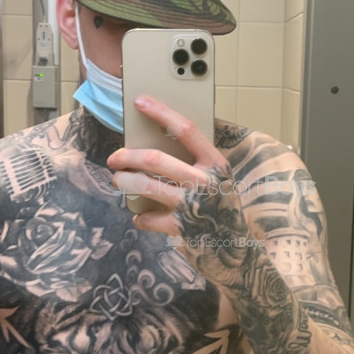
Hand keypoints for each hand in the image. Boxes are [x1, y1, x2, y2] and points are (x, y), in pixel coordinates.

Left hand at [107, 96, 261, 282]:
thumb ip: (196, 162)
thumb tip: (158, 140)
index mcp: (216, 164)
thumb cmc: (223, 209)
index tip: (140, 102)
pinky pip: (147, 217)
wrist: (238, 251)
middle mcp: (206, 182)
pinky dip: (140, 217)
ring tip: (119, 180)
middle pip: (155, 159)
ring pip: (145, 185)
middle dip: (128, 156)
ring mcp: (193, 206)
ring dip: (125, 181)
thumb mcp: (220, 180)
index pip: (185, 130)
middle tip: (116, 158)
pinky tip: (142, 216)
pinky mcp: (181, 229)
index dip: (160, 113)